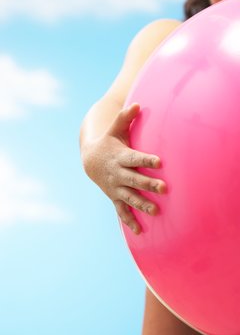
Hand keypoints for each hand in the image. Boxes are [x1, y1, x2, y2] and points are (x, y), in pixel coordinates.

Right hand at [82, 103, 165, 234]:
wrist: (90, 160)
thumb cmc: (108, 143)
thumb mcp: (114, 130)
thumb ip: (125, 118)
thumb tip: (138, 103)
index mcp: (121, 156)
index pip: (135, 158)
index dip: (147, 160)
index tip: (160, 161)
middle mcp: (119, 173)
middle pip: (135, 179)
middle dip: (149, 184)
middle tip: (165, 188)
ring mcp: (116, 187)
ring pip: (130, 197)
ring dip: (142, 204)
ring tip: (155, 211)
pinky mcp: (115, 196)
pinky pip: (121, 210)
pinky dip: (129, 220)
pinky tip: (139, 231)